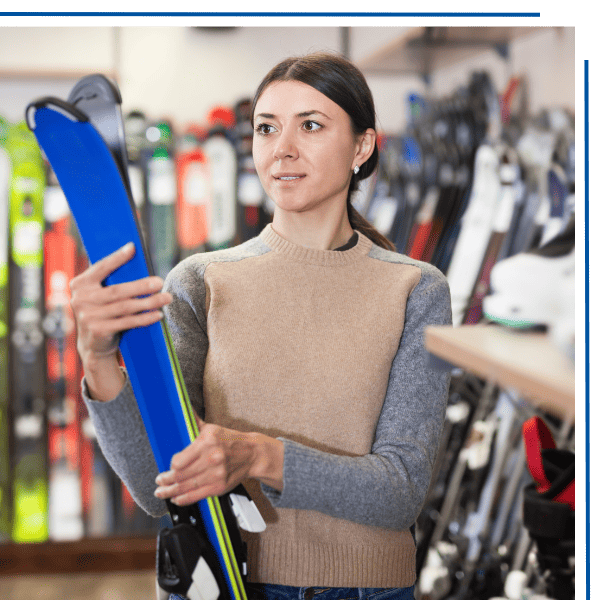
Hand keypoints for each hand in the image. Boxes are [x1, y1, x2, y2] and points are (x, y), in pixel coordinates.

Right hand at [70, 242, 171, 361]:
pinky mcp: (98, 330)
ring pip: (125, 307)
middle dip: (142, 285)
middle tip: (160, 282)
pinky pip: (127, 322)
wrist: (93, 345)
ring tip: (166, 298)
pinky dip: (145, 318)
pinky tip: (158, 314)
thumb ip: (110, 281)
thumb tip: (135, 258)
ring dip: (149, 302)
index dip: (117, 258)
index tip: (132, 248)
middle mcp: (81, 299)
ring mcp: (88, 316)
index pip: (101, 268)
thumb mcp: (99, 294)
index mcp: (80, 284)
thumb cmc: (103, 312)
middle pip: (118, 290)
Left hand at [154, 416, 283, 505]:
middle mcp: (211, 459)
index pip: (180, 460)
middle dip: (166, 480)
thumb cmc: (230, 440)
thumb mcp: (212, 428)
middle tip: (159, 481)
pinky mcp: (220, 487)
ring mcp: (216, 474)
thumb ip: (193, 422)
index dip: (171, 465)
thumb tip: (180, 409)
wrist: (252, 453)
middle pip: (180, 475)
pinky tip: (176, 498)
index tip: (169, 466)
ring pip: (186, 487)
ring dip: (170, 491)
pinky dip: (183, 499)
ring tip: (162, 492)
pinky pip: (197, 495)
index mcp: (207, 442)